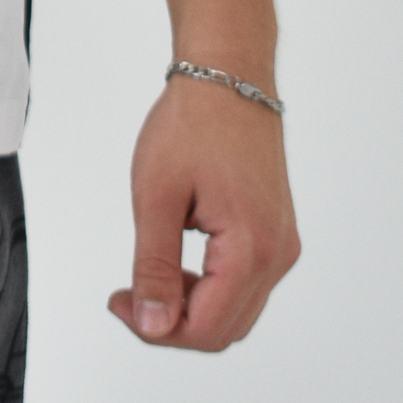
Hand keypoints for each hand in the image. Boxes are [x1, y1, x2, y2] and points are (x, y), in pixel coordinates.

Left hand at [108, 72, 299, 348]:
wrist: (228, 73)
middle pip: (225, 328)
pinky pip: (245, 283)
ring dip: (191, 305)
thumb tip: (151, 323)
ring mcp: (282, 244)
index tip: (120, 302)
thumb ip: (154, 266)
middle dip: (173, 322)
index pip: (206, 329)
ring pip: (237, 310)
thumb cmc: (194, 121)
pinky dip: (210, 285)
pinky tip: (178, 260)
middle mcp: (279, 254)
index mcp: (253, 248)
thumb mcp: (157, 195)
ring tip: (151, 272)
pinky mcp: (276, 232)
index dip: (157, 329)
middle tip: (129, 293)